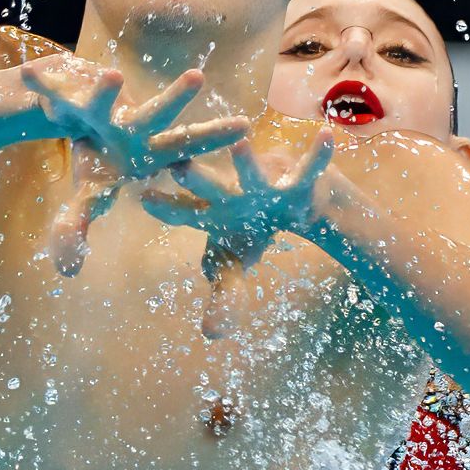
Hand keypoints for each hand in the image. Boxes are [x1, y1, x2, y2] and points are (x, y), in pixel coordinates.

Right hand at [19, 59, 251, 273]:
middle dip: (176, 99)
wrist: (70, 110)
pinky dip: (42, 86)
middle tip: (198, 78)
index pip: (190, 143)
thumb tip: (68, 271)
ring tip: (112, 76)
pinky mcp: (72, 92)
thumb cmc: (96, 156)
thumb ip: (83, 226)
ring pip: (108, 100)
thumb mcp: (91, 194)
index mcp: (149, 148)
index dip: (215, 135)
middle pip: (158, 114)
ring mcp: (103, 107)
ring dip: (109, 93)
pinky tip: (26, 74)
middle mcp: (131, 124)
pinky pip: (55, 90)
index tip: (244, 125)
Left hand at [139, 133, 335, 337]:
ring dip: (246, 160)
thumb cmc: (248, 228)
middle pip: (210, 188)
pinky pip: (309, 167)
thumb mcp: (232, 265)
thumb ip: (223, 298)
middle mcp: (231, 192)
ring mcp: (263, 184)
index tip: (144, 196)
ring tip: (239, 142)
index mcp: (208, 212)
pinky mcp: (296, 179)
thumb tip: (211, 334)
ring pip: (253, 172)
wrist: (287, 197)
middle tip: (177, 166)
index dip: (166, 207)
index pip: (182, 212)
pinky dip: (318, 156)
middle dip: (196, 178)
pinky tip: (325, 135)